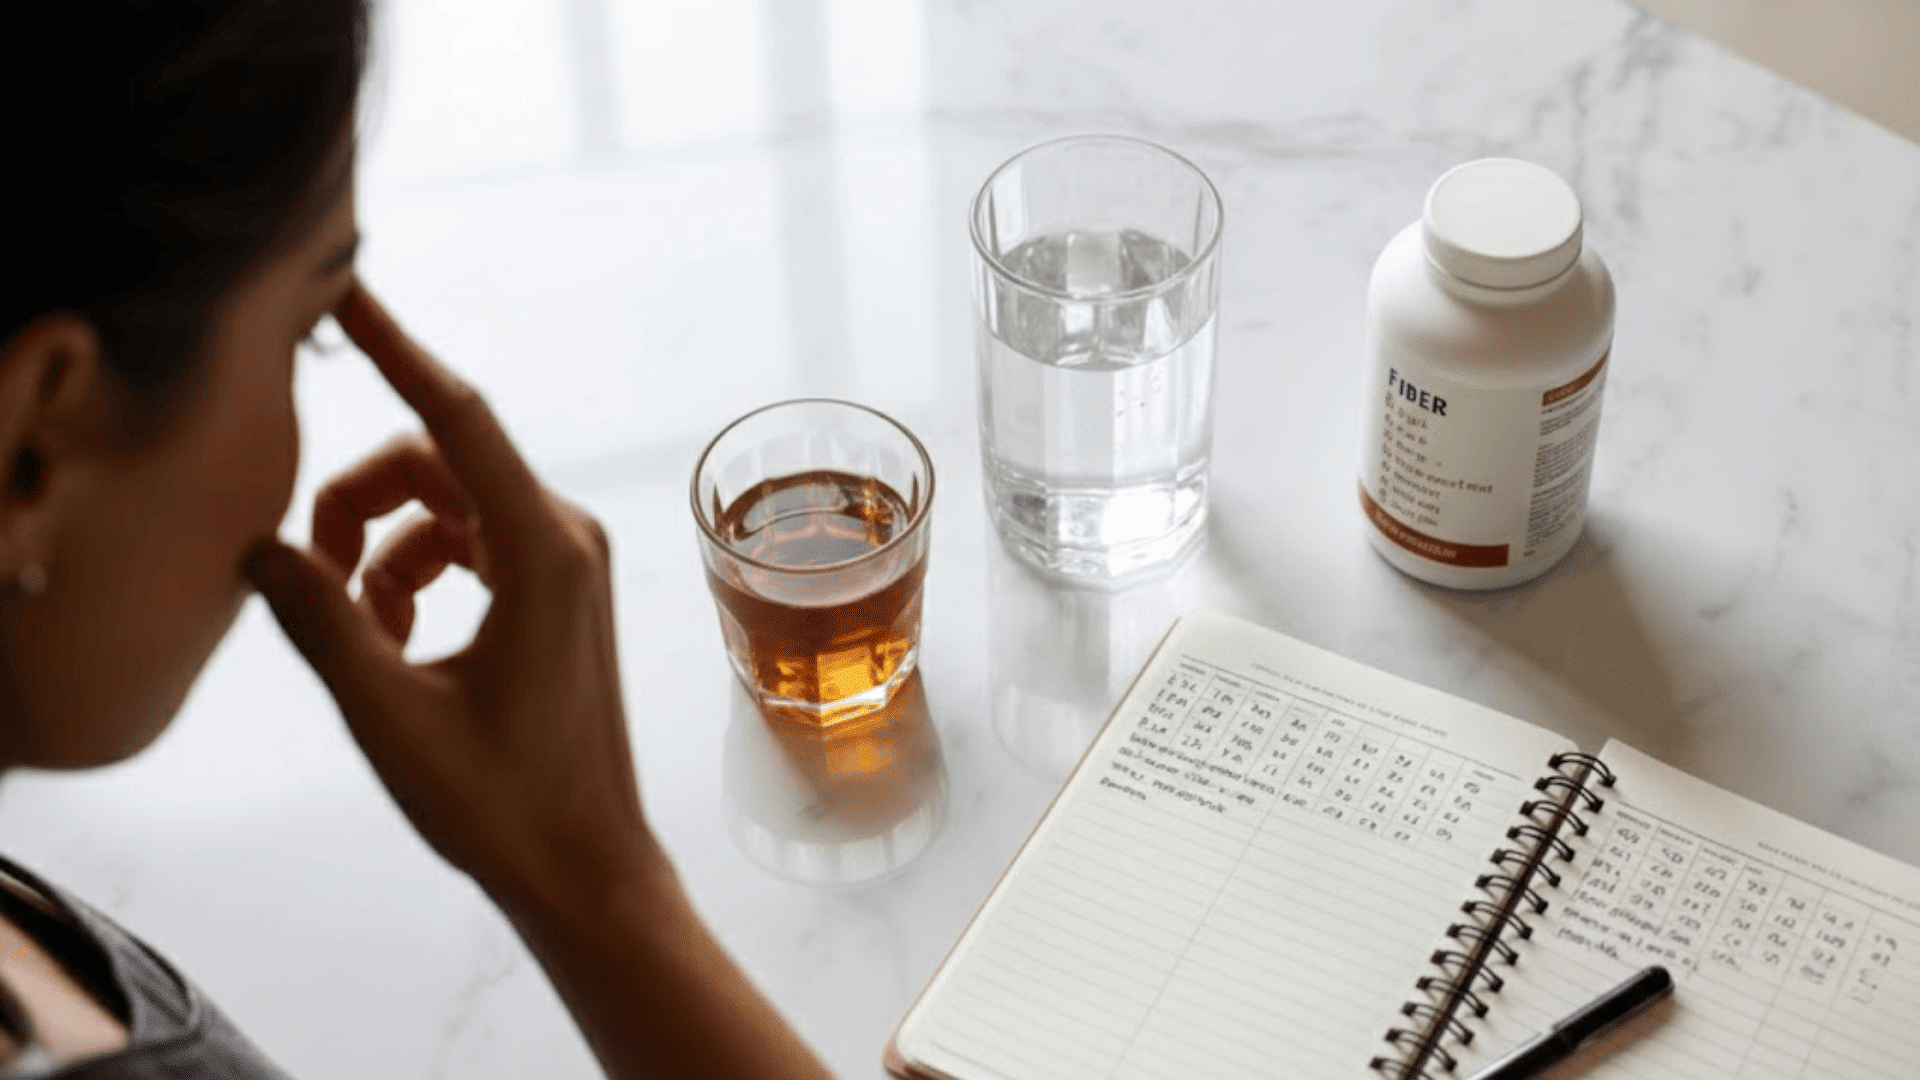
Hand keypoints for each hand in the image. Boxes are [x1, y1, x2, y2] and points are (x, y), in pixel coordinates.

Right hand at [246, 280, 658, 910]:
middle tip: (304, 578)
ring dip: (383, 547)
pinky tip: (394, 641)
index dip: (393, 347)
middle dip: (356, 500)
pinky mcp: (558, 590)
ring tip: (358, 632)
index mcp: (543, 550)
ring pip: (447, 503)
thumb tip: (259, 547)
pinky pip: (470, 542)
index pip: (456, 415)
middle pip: (436, 460)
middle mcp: (565, 536)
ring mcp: (567, 562)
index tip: (346, 289)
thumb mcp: (387, 712)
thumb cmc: (503, 802)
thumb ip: (317, 618)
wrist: (584, 867)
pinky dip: (416, 572)